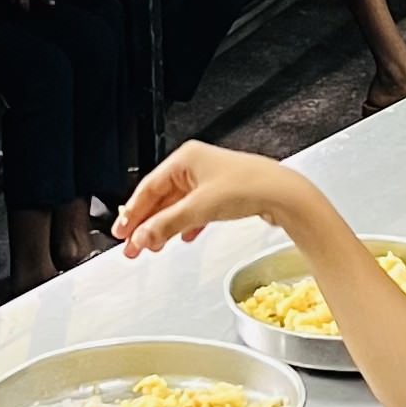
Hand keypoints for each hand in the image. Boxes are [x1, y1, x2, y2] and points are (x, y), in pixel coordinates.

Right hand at [115, 140, 293, 256]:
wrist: (284, 195)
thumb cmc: (248, 187)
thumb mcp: (199, 208)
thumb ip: (166, 225)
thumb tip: (142, 237)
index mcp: (185, 159)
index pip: (148, 188)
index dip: (132, 212)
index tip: (121, 232)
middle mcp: (196, 166)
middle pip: (161, 198)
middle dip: (146, 224)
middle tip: (131, 246)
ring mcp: (210, 180)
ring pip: (177, 206)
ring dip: (164, 227)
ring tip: (153, 247)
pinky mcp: (222, 194)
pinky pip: (195, 210)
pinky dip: (185, 225)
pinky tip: (182, 237)